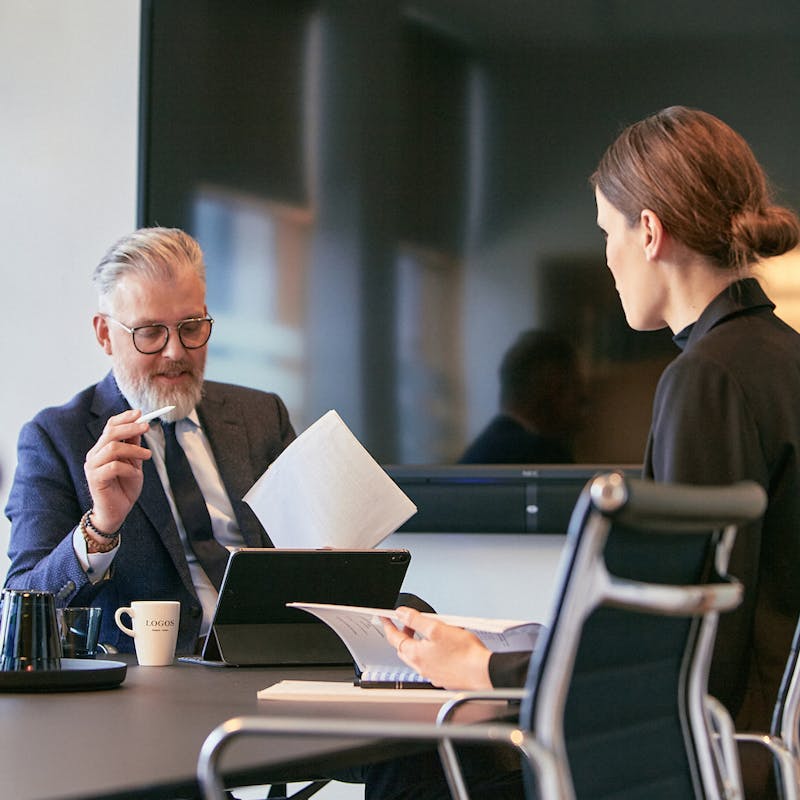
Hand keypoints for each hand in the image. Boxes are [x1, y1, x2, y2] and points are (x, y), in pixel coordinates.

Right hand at [83, 409, 152, 532]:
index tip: (139, 413)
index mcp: (102, 449)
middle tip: (147, 427)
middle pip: (111, 433)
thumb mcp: (134, 463)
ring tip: (147, 456)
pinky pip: (114, 466)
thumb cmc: (124, 487)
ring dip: (134, 449)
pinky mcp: (95, 479)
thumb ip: (134, 446)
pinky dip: (128, 468)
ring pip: (113, 448)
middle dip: (130, 427)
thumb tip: (140, 426)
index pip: (110, 426)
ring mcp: (93, 467)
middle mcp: (94, 455)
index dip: (124, 418)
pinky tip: (136, 474)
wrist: (116, 512)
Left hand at [381, 606, 492, 689]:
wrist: (482, 673)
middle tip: (407, 623)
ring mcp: (432, 674)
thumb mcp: (437, 628)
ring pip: (417, 657)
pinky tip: (441, 648)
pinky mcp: (444, 678)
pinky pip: (430, 664)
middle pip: (404, 649)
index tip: (385, 618)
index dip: (388, 626)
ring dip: (417, 644)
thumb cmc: (464, 654)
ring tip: (426, 632)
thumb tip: (401, 614)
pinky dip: (430, 654)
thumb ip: (416, 620)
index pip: (394, 638)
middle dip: (403, 635)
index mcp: (416, 654)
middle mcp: (421, 667)